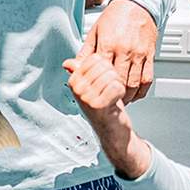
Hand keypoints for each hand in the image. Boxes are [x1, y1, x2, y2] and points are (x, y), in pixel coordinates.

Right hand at [63, 53, 152, 178]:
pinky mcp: (98, 105)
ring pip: (112, 76)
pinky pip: (117, 87)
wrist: (112, 131)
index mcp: (74, 80)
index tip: (104, 79)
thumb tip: (69, 63)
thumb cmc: (104, 107)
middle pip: (105, 66)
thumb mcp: (91, 86)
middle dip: (113, 76)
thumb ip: (81, 72)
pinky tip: (115, 101)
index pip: (96, 58)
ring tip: (112, 96)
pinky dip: (121, 93)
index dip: (106, 67)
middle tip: (110, 90)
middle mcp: (77, 88)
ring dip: (118, 85)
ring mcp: (86, 97)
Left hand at [79, 0, 157, 102]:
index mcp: (108, 44)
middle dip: (113, 95)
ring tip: (120, 100)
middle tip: (108, 101)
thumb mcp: (94, 32)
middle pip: (118, 82)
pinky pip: (147, 78)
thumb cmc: (115, 16)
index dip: (97, 86)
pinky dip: (142, 90)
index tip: (94, 93)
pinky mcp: (150, 55)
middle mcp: (125, 50)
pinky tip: (135, 94)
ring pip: (134, 83)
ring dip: (127, 96)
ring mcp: (139, 54)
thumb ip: (84, 52)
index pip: (100, 73)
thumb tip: (69, 66)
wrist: (137, 3)